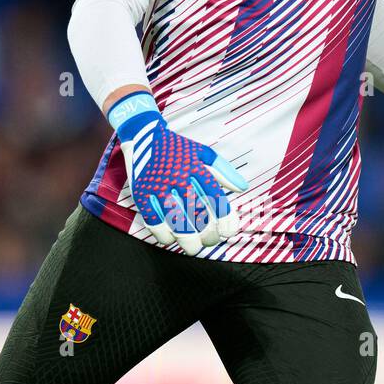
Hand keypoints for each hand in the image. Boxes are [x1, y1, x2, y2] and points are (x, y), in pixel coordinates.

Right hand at [108, 91, 247, 255]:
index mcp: (195, 168)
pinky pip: (154, 223)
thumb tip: (243, 188)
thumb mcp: (203, 153)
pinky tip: (172, 238)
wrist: (142, 136)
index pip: (216, 199)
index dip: (226, 220)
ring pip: (176, 223)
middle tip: (211, 240)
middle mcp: (177, 178)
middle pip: (197, 215)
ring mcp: (158, 188)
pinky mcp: (141, 195)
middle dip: (208, 234)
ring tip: (195, 246)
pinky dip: (165, 235)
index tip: (230, 231)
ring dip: (188, 241)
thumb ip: (224, 171)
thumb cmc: (177, 149)